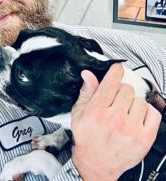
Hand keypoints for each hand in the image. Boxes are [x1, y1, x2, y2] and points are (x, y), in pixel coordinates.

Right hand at [71, 63, 161, 180]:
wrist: (96, 163)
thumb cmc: (87, 138)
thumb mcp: (79, 113)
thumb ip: (87, 92)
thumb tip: (88, 75)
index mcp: (97, 111)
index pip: (112, 81)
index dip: (116, 71)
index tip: (118, 69)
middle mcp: (114, 119)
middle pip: (127, 89)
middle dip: (121, 92)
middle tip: (115, 102)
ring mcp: (131, 129)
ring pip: (139, 100)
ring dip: (133, 103)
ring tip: (125, 113)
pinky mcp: (144, 138)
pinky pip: (153, 113)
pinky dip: (147, 112)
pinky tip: (136, 117)